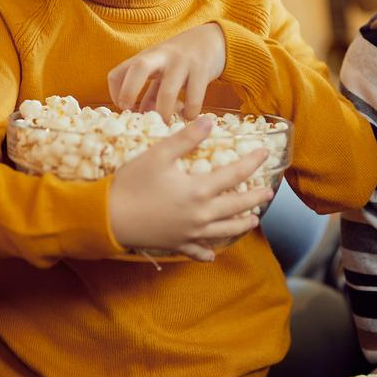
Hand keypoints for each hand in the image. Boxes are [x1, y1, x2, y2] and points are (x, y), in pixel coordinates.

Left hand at [108, 23, 226, 119]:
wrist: (212, 40)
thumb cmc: (181, 60)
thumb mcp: (162, 72)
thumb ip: (151, 93)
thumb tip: (142, 117)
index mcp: (146, 58)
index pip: (118, 72)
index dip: (115, 92)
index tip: (124, 107)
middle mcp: (161, 57)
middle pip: (138, 68)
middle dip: (130, 91)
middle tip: (133, 113)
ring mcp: (182, 62)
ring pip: (167, 91)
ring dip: (164, 112)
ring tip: (166, 123)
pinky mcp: (202, 70)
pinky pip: (193, 97)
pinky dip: (190, 112)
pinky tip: (189, 115)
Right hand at [108, 116, 269, 260]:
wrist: (108, 217)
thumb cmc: (132, 183)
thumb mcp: (159, 154)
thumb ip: (187, 138)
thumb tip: (210, 121)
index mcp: (199, 190)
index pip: (234, 174)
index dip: (251, 162)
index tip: (264, 154)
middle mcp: (201, 215)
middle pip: (236, 206)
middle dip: (254, 198)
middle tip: (268, 193)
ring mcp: (190, 233)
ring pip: (224, 231)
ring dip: (241, 224)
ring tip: (253, 220)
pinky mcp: (176, 245)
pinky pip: (198, 251)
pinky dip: (208, 252)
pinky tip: (213, 254)